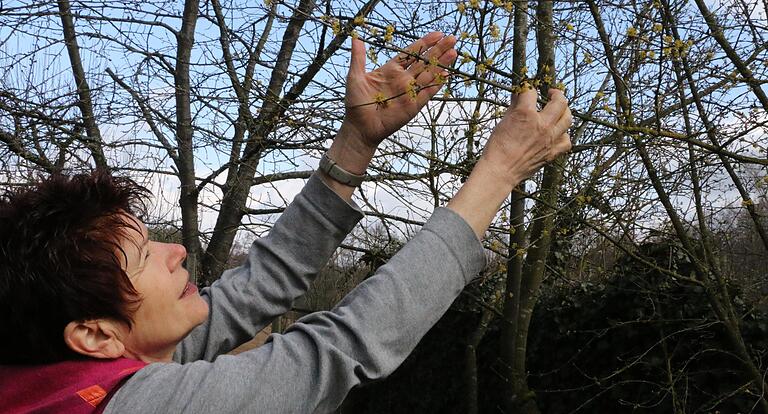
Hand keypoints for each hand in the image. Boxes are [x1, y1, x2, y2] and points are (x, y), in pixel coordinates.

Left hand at [341, 32, 457, 149]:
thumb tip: (355, 37)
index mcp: (390, 70)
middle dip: (438, 50)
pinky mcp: (414, 105)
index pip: (410, 53)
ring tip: (454, 52)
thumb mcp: (355, 77)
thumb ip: (359, 58)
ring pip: (429, 74)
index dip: (423, 43)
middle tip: (452, 38)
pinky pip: (428, 92)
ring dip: (441, 64)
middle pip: (424, 61)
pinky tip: (447, 74)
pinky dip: (437, 84)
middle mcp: (403, 79)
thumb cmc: (355, 103)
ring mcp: (409, 92)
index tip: (437, 34)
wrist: (359, 128)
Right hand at [446, 88, 571, 237]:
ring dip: (564, 111)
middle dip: (556, 94)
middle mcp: (541, 124)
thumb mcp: (503, 122)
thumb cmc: (497, 147)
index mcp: (525, 114)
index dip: (528, 88)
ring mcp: (549, 139)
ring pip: (567, 119)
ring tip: (558, 111)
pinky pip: (566, 141)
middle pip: (560, 102)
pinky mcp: (552, 152)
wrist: (500, 170)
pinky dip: (564, 135)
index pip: (531, 92)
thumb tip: (518, 96)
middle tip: (551, 94)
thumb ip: (513, 107)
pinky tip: (557, 133)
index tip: (527, 89)